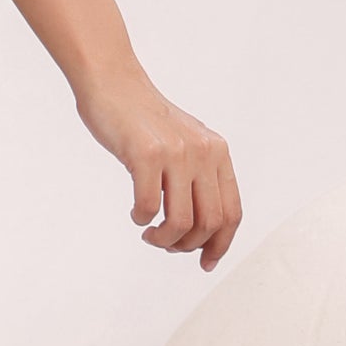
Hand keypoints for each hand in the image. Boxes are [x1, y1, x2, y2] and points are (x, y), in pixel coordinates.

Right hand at [76, 63, 241, 269]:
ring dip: (164, 239)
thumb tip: (201, 228)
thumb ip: (197, 175)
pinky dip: (142, 220)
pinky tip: (135, 214)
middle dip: (188, 245)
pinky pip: (150, 206)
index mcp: (217, 152)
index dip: (221, 244)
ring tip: (150, 234)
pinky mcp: (146, 154)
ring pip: (183, 221)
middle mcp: (203, 152)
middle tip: (166, 244)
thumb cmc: (142, 120)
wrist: (113, 83)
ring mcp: (176, 153)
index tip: (206, 262)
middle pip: (210, 222)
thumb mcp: (184, 143)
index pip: (232, 212)